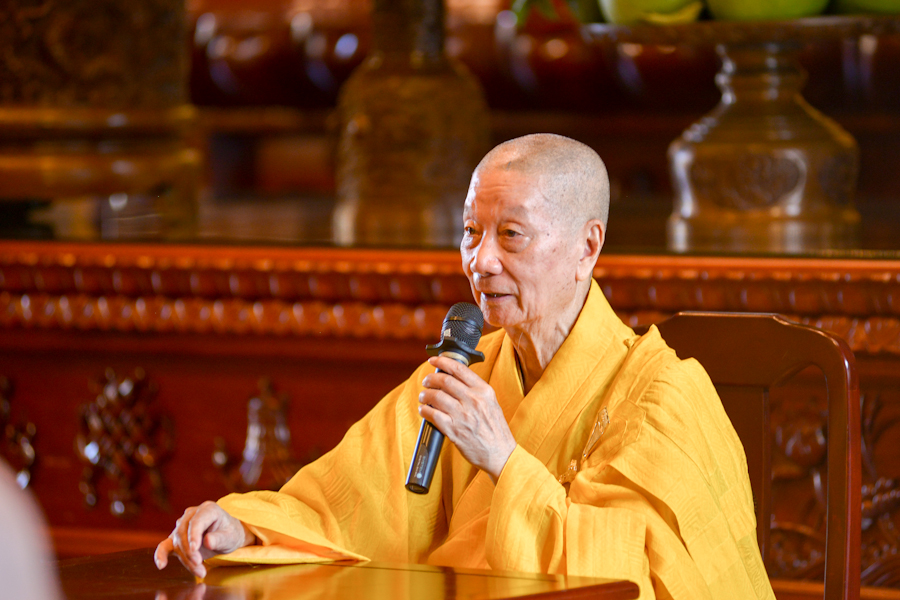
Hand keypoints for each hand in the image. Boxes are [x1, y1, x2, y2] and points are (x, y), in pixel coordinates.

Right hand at [154, 501, 255, 577]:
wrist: (226, 536)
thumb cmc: (230, 534)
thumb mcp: (231, 536)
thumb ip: (219, 538)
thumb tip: (207, 542)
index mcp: (208, 509)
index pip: (196, 521)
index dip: (194, 535)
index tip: (195, 550)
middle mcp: (192, 514)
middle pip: (183, 533)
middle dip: (190, 552)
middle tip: (200, 566)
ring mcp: (182, 524)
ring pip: (177, 542)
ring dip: (186, 559)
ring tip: (200, 571)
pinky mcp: (176, 537)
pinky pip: (165, 545)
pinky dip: (161, 555)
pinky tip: (161, 565)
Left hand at [419, 356, 516, 481]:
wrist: (501, 454)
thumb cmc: (496, 430)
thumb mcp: (492, 403)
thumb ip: (476, 391)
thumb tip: (455, 379)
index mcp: (484, 391)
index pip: (459, 369)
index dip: (443, 362)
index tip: (434, 360)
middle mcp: (473, 400)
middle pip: (445, 381)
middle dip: (431, 379)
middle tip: (426, 381)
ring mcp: (463, 415)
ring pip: (436, 396)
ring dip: (426, 395)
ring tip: (424, 396)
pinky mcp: (454, 430)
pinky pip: (433, 415)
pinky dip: (425, 410)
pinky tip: (424, 410)